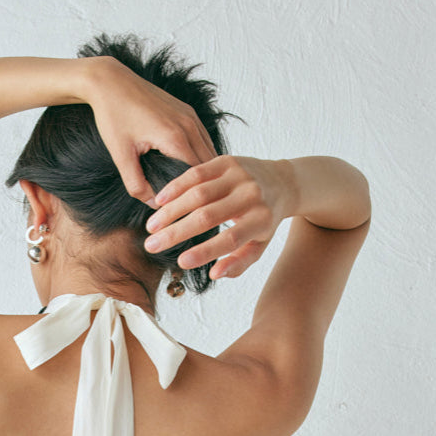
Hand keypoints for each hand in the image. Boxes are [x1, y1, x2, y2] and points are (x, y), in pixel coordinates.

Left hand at [83, 57, 218, 204]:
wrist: (110, 81)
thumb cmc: (113, 116)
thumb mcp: (120, 155)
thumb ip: (137, 184)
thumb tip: (154, 206)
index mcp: (174, 137)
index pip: (196, 176)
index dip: (195, 196)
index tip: (192, 212)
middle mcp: (189, 125)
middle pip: (208, 165)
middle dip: (205, 186)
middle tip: (199, 208)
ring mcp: (190, 116)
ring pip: (210, 151)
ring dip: (207, 171)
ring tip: (200, 193)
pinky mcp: (188, 111)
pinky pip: (203, 139)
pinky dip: (203, 156)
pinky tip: (196, 171)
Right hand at [143, 154, 293, 279]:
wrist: (283, 182)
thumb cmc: (265, 219)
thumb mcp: (260, 244)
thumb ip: (239, 262)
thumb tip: (214, 274)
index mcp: (262, 220)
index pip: (230, 239)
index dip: (205, 252)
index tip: (181, 262)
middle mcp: (252, 195)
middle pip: (208, 216)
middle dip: (176, 233)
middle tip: (151, 246)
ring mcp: (239, 175)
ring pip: (198, 193)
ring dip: (170, 211)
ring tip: (152, 227)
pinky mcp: (227, 160)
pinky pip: (196, 173)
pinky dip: (175, 187)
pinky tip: (159, 201)